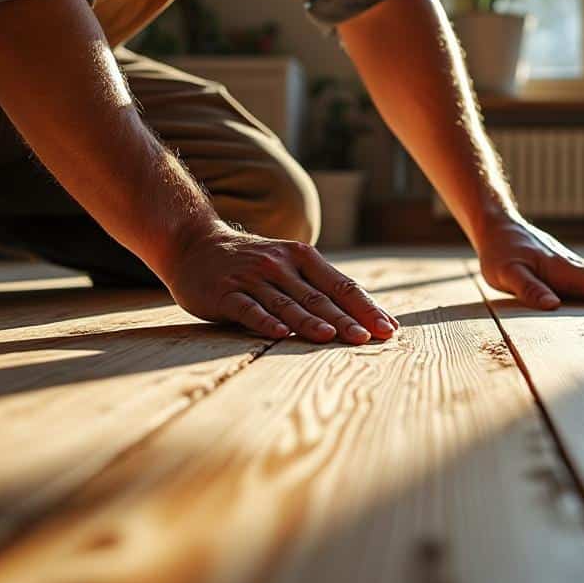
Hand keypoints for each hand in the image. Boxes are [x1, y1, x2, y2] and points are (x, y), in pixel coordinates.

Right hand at [162, 224, 397, 343]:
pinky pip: (247, 309)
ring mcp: (251, 279)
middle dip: (347, 319)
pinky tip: (279, 334)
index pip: (341, 285)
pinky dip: (264, 322)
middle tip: (369, 338)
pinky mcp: (224, 293)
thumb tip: (361, 316)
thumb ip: (318, 286)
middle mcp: (279, 265)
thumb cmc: (252, 264)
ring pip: (287, 304)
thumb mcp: (287, 264)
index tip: (388, 328)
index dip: (365, 307)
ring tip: (333, 337)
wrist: (195, 245)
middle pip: (319, 297)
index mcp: (302, 257)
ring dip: (311, 322)